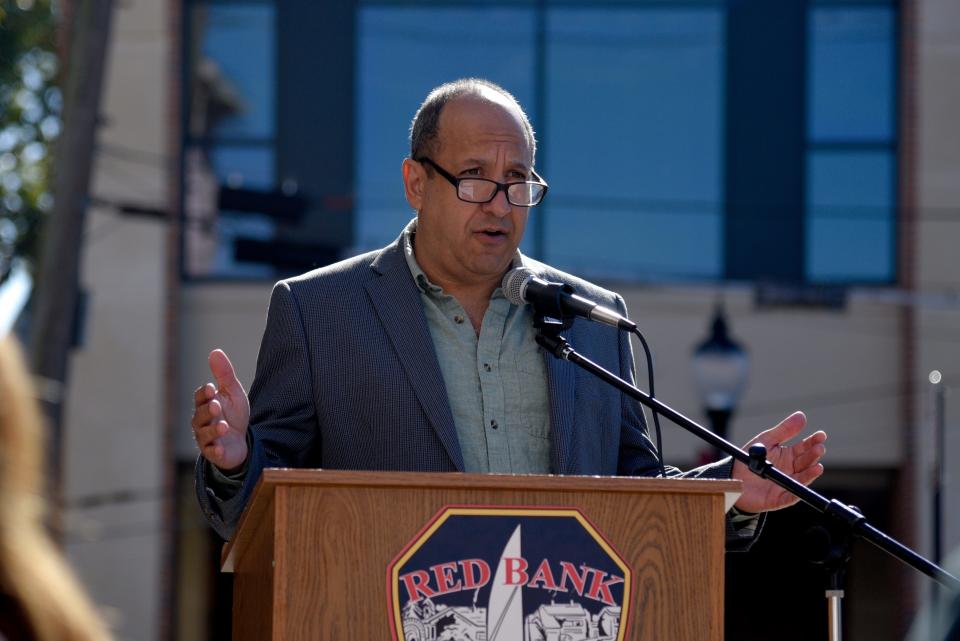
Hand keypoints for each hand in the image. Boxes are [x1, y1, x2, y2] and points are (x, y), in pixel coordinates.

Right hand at [191, 349, 250, 472]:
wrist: (241, 441)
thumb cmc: (233, 415)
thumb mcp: (233, 393)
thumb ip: (224, 374)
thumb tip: (215, 351)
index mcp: (205, 404)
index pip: (200, 397)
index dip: (205, 394)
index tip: (211, 388)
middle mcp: (202, 421)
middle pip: (200, 415)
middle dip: (208, 411)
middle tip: (216, 406)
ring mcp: (206, 438)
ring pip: (204, 434)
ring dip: (213, 430)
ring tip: (223, 426)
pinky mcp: (214, 453)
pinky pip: (212, 452)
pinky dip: (215, 451)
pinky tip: (221, 448)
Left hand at [732, 411, 825, 513]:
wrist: (733, 478)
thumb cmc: (750, 458)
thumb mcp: (765, 441)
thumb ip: (783, 430)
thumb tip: (801, 416)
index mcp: (788, 455)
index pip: (805, 447)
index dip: (813, 441)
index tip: (821, 435)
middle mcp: (791, 470)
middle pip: (805, 462)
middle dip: (813, 455)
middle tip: (819, 448)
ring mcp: (787, 484)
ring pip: (802, 479)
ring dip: (810, 473)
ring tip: (817, 466)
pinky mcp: (779, 498)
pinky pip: (790, 496)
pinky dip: (797, 490)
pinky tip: (802, 484)